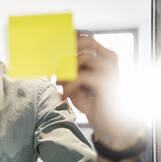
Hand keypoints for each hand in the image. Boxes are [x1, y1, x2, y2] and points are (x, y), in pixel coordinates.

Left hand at [57, 31, 143, 149]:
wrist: (109, 124)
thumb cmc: (91, 102)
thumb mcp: (76, 84)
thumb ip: (67, 71)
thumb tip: (52, 62)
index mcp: (104, 56)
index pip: (86, 38)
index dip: (70, 37)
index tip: (53, 42)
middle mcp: (109, 59)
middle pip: (86, 42)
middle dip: (67, 50)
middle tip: (54, 64)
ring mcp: (110, 69)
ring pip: (83, 58)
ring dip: (67, 70)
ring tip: (58, 82)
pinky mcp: (107, 82)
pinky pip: (82, 77)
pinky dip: (69, 86)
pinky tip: (64, 97)